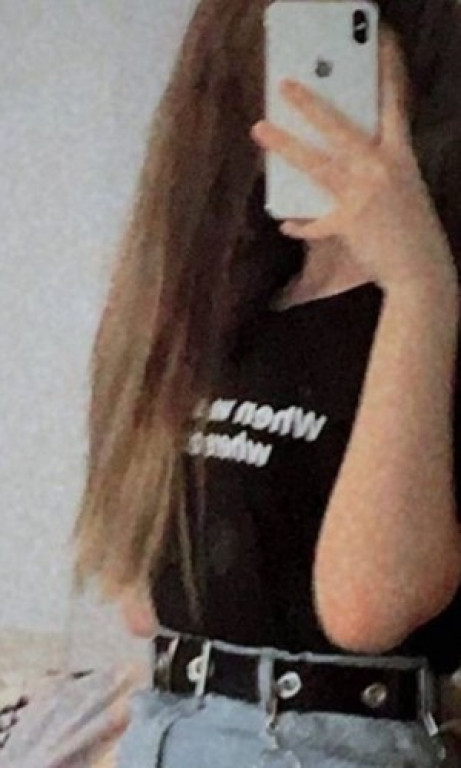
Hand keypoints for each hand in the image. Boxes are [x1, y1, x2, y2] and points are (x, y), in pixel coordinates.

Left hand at [250, 28, 456, 292]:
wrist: (421, 270)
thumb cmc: (413, 231)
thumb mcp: (404, 190)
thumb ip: (377, 172)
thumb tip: (343, 166)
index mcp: (401, 157)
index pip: (395, 106)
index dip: (386, 75)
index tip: (379, 46)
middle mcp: (382, 168)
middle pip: (340, 127)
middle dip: (310, 103)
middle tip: (285, 85)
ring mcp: (363, 194)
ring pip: (316, 163)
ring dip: (285, 145)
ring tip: (260, 129)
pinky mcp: (348, 222)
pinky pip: (314, 220)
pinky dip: (300, 223)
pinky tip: (287, 222)